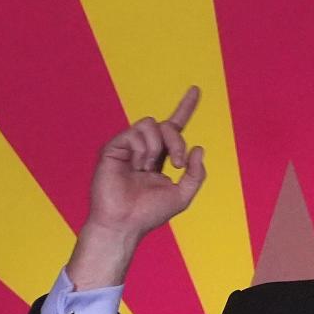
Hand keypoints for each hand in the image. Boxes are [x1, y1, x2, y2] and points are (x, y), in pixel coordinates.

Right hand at [67, 87, 204, 288]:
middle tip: (177, 164)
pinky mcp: (114, 146)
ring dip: (157, 147)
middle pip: (167, 126)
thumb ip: (196, 174)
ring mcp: (128, 146)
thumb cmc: (149, 214)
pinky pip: (136, 132)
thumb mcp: (182, 196)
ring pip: (151, 124)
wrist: (124, 223)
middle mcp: (145, 149)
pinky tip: (136, 166)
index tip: (196, 90)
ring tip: (147, 169)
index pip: (175, 128)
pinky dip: (143, 149)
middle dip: (177, 141)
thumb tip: (198, 148)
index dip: (185, 108)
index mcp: (160, 159)